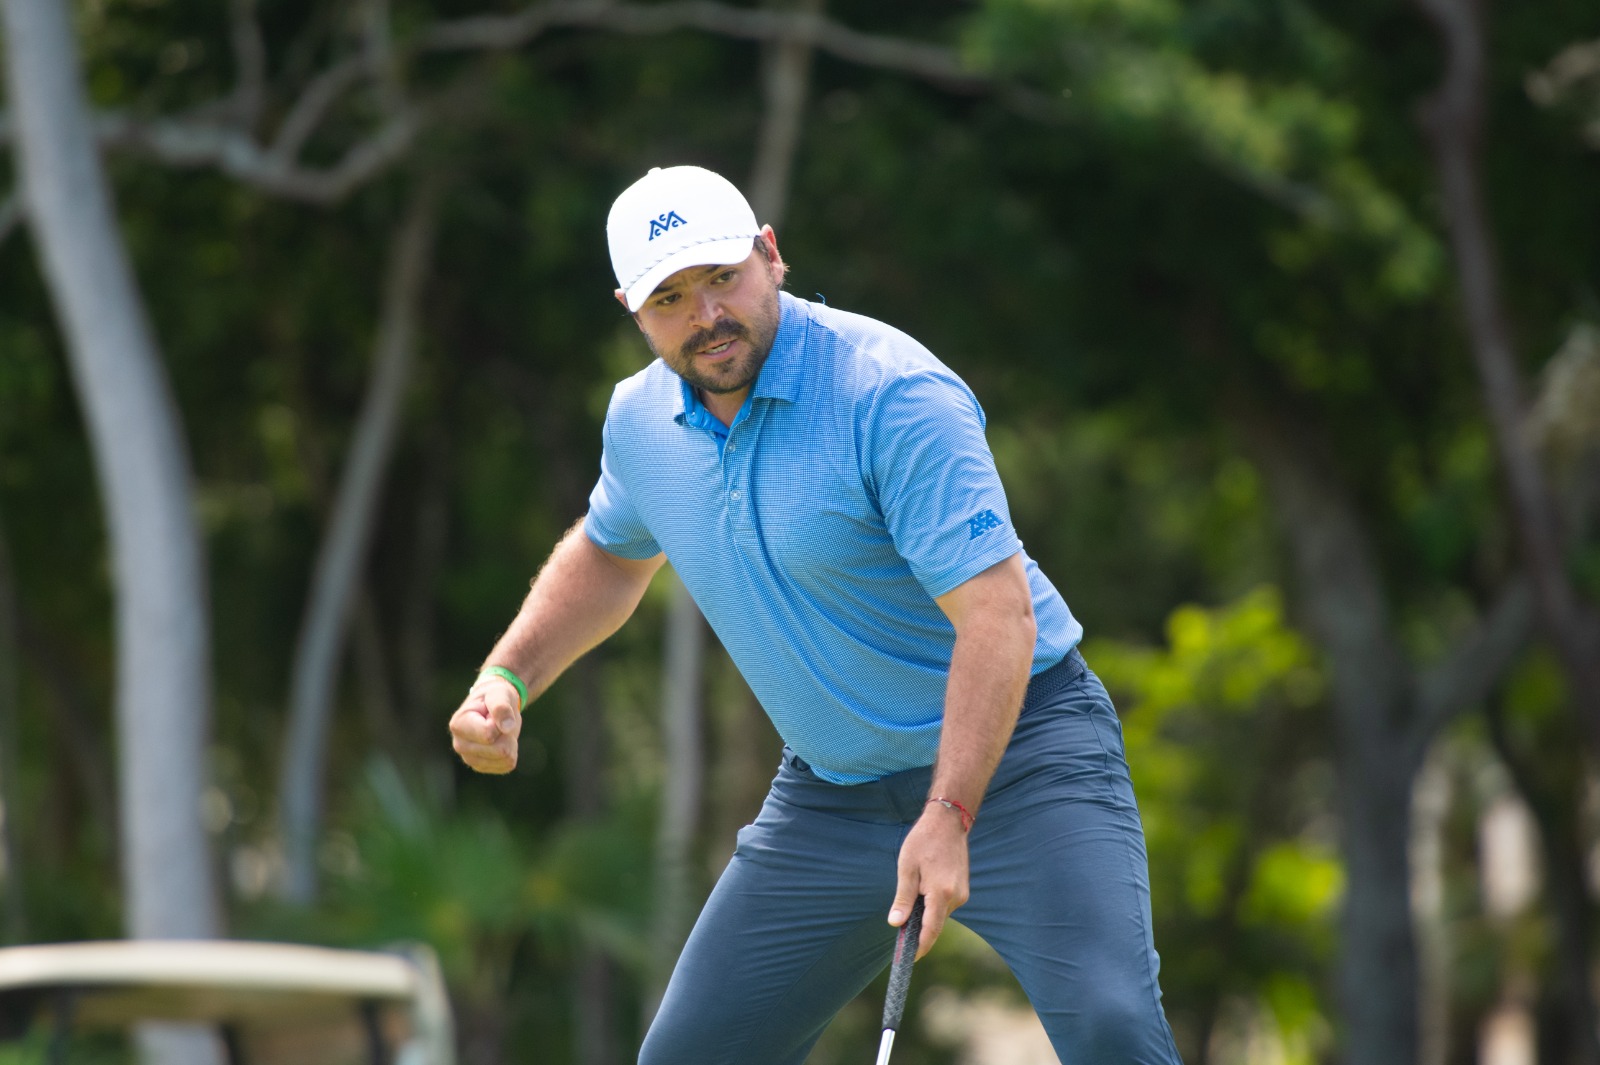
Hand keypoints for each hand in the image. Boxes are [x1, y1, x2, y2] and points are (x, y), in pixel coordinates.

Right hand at [449, 679, 521, 773]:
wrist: (491, 707)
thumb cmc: (494, 697)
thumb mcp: (499, 693)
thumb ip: (501, 706)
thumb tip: (507, 727)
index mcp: (458, 725)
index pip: (489, 734)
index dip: (500, 723)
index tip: (493, 714)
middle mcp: (460, 745)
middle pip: (499, 750)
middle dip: (507, 734)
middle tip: (500, 723)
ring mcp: (469, 759)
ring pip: (505, 759)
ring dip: (510, 742)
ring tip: (499, 730)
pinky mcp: (481, 767)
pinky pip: (507, 765)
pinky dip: (511, 752)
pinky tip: (500, 741)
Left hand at [887, 806, 969, 958]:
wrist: (948, 822)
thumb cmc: (924, 842)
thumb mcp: (907, 868)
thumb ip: (903, 898)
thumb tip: (896, 923)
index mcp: (941, 893)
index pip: (930, 930)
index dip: (920, 947)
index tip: (909, 959)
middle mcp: (956, 897)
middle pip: (934, 923)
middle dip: (918, 928)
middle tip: (900, 926)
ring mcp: (962, 893)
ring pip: (939, 914)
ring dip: (925, 912)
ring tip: (912, 895)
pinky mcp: (962, 889)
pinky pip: (944, 904)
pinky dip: (933, 904)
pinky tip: (923, 888)